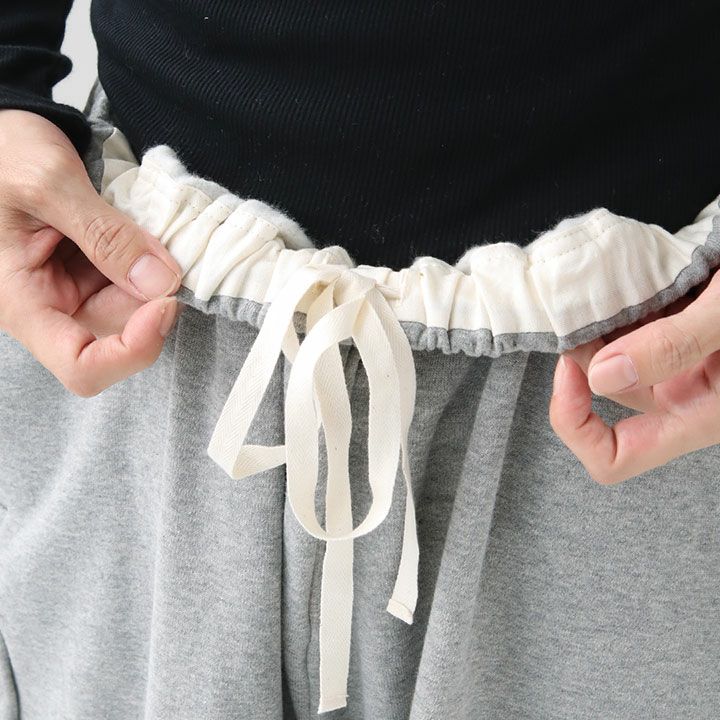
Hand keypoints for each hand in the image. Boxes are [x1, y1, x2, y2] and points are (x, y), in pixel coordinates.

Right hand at [0, 109, 182, 395]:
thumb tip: (162, 282)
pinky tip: (142, 231)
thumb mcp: (48, 183)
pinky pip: (136, 284)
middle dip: (151, 297)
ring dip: (154, 276)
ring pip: (136, 309)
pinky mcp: (93, 276)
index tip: (165, 303)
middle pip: (121, 335)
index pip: (83, 367)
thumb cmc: (3, 152)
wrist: (2, 132)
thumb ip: (106, 234)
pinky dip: (150, 263)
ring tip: (143, 226)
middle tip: (162, 245)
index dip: (133, 350)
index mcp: (21, 302)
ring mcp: (74, 293)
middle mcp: (50, 308)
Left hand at [549, 271, 719, 483]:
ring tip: (613, 290)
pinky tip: (631, 285)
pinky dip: (622, 313)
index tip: (569, 369)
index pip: (613, 459)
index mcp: (702, 415)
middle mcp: (688, 400)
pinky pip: (636, 335)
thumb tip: (602, 376)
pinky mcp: (688, 341)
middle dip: (586, 355)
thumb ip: (674, 346)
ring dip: (601, 329)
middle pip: (604, 400)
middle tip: (588, 309)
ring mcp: (687, 369)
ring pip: (615, 361)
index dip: (575, 425)